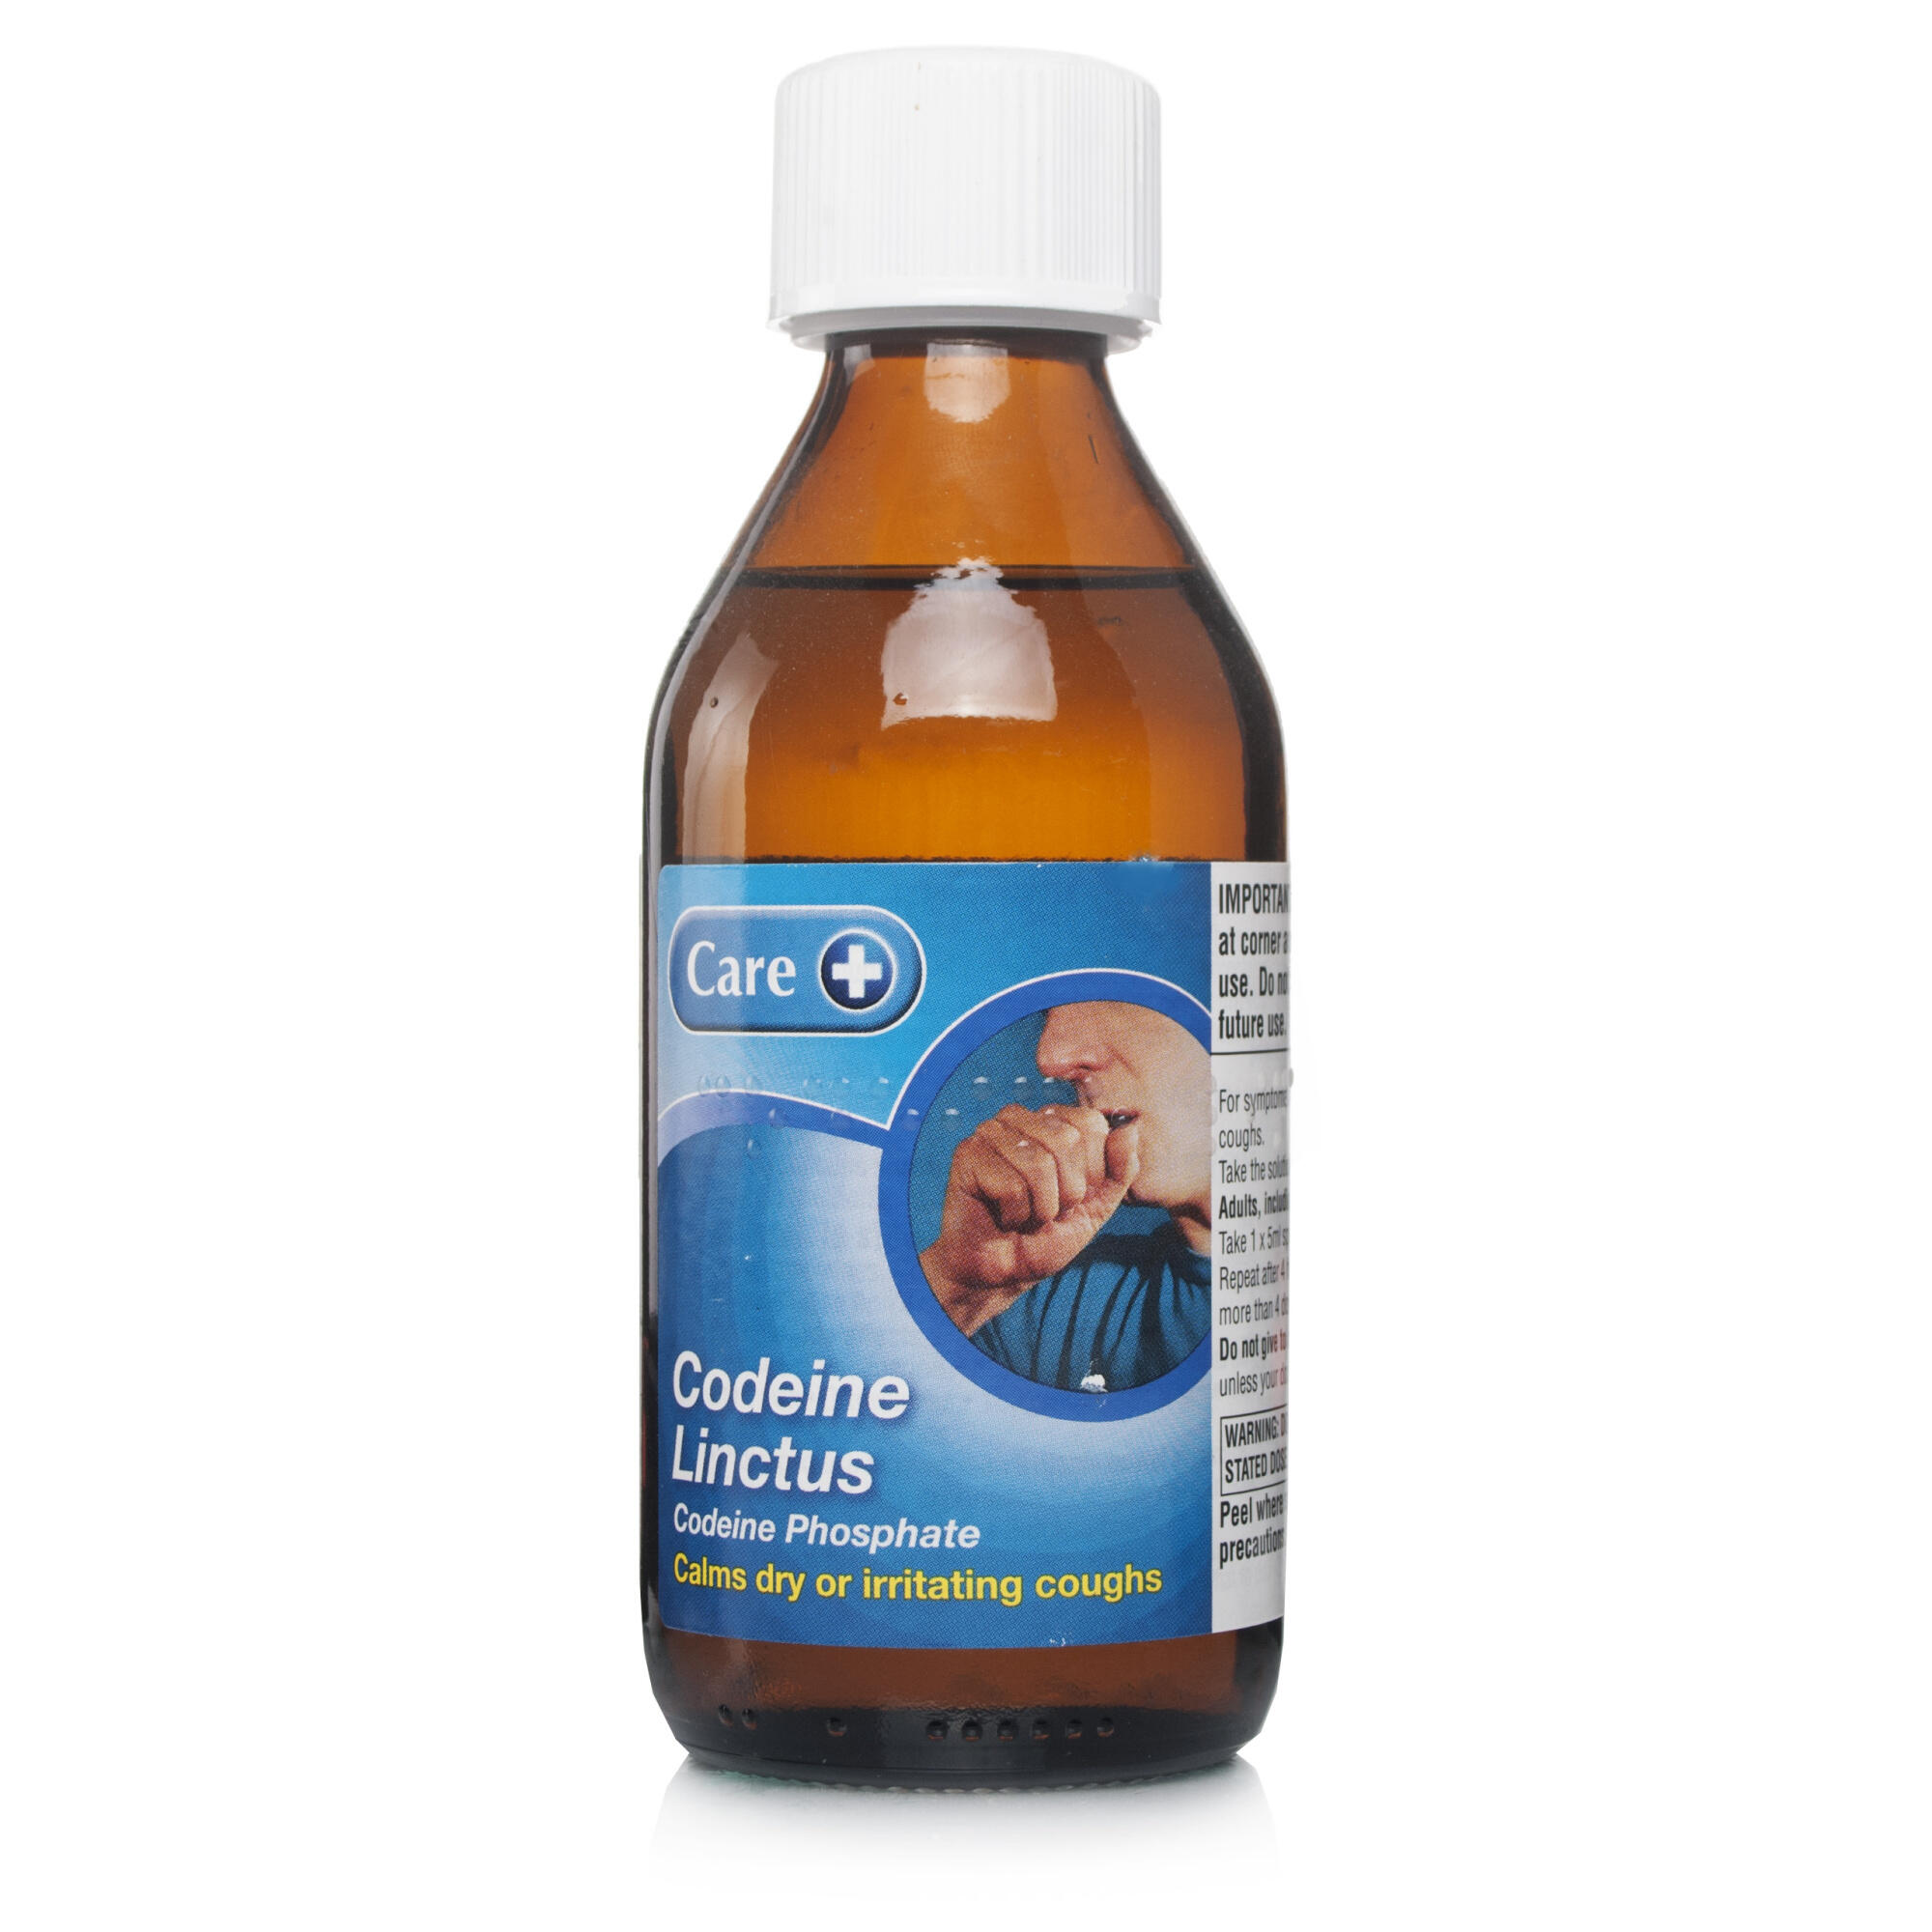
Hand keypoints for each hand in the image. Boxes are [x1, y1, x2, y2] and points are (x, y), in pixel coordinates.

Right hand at [919, 1104, 1139, 1335]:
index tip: (1073, 1196)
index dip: (1091, 1171)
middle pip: (1066, 1140)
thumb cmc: (1046, 1236)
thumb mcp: (1098, 1206)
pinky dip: (1015, 1213)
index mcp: (1051, 1121)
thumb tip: (1131, 1128)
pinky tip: (1003, 1216)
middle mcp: (1019, 1118)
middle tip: (1047, 1210)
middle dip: (1066, 1191)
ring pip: (1038, 1163)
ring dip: (1040, 1207)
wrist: (1003, 1273)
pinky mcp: (967, 1154)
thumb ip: (1120, 1169)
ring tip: (1026, 1215)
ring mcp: (990, 1132)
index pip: (1090, 1124)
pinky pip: (1010, 1184)